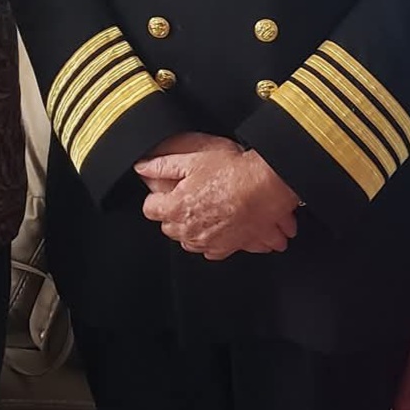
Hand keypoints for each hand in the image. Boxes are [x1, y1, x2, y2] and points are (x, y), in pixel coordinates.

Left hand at [135, 144, 299, 258]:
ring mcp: (208, 242)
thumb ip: (163, 165)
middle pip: (169, 227)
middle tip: (190, 197)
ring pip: (189, 240)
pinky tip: (223, 224)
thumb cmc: (234, 172)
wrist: (266, 187)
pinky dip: (214, 239)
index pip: (150, 209)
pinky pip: (211, 249)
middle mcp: (189, 230)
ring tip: (208, 210)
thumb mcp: (194, 159)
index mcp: (176, 208)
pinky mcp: (226, 248)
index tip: (165, 192)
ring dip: (193, 228)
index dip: (157, 199)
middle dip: (175, 214)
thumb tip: (142, 166)